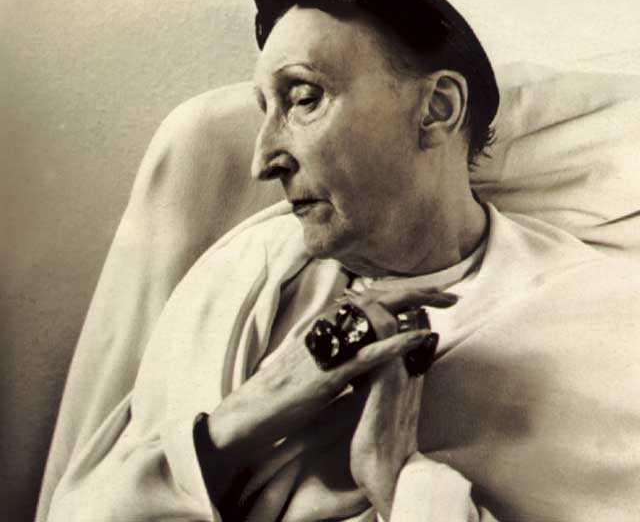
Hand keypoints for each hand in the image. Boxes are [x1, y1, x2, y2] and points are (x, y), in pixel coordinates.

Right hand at [206, 284, 451, 500]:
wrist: (252, 412)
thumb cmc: (283, 387)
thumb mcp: (314, 356)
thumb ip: (337, 343)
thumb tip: (363, 336)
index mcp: (326, 322)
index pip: (369, 297)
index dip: (403, 291)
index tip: (432, 293)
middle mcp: (328, 325)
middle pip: (379, 297)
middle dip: (417, 293)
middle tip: (451, 295)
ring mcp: (330, 347)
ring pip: (376, 317)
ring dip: (413, 309)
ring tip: (443, 306)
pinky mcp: (330, 373)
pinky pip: (369, 354)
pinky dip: (397, 342)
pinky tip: (418, 336)